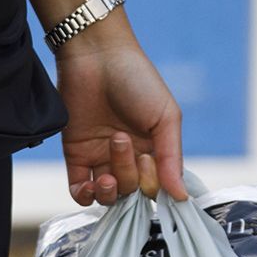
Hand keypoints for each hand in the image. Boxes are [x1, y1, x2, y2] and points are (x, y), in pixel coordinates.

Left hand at [53, 32, 187, 204]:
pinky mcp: (75, 157)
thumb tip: (180, 197)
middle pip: (130, 192)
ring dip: (107, 191)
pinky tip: (90, 185)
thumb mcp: (165, 117)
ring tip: (104, 172)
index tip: (148, 158)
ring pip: (106, 196)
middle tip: (120, 140)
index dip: (150, 183)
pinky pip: (78, 192)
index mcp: (153, 149)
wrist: (97, 59)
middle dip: (127, 175)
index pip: (154, 186)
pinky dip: (84, 196)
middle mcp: (127, 158)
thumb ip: (172, 158)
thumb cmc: (138, 81)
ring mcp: (100, 159)